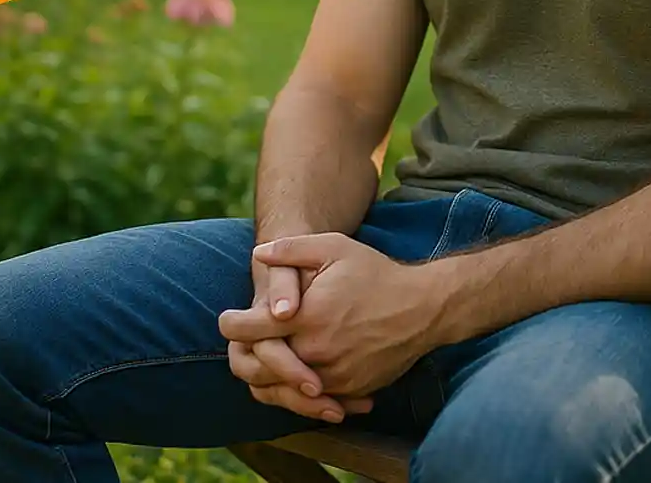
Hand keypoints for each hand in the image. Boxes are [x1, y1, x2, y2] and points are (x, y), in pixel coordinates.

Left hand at [221, 233, 445, 400]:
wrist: (423, 308)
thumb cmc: (375, 273)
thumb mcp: (334, 248)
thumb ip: (291, 249)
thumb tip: (257, 255)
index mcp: (307, 317)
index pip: (249, 331)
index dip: (231, 324)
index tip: (228, 319)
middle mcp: (316, 352)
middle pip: (259, 369)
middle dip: (244, 356)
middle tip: (242, 343)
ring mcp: (333, 377)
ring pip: (282, 392)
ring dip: (268, 378)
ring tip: (264, 360)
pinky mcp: (349, 391)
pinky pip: (312, 402)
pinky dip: (297, 393)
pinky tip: (294, 375)